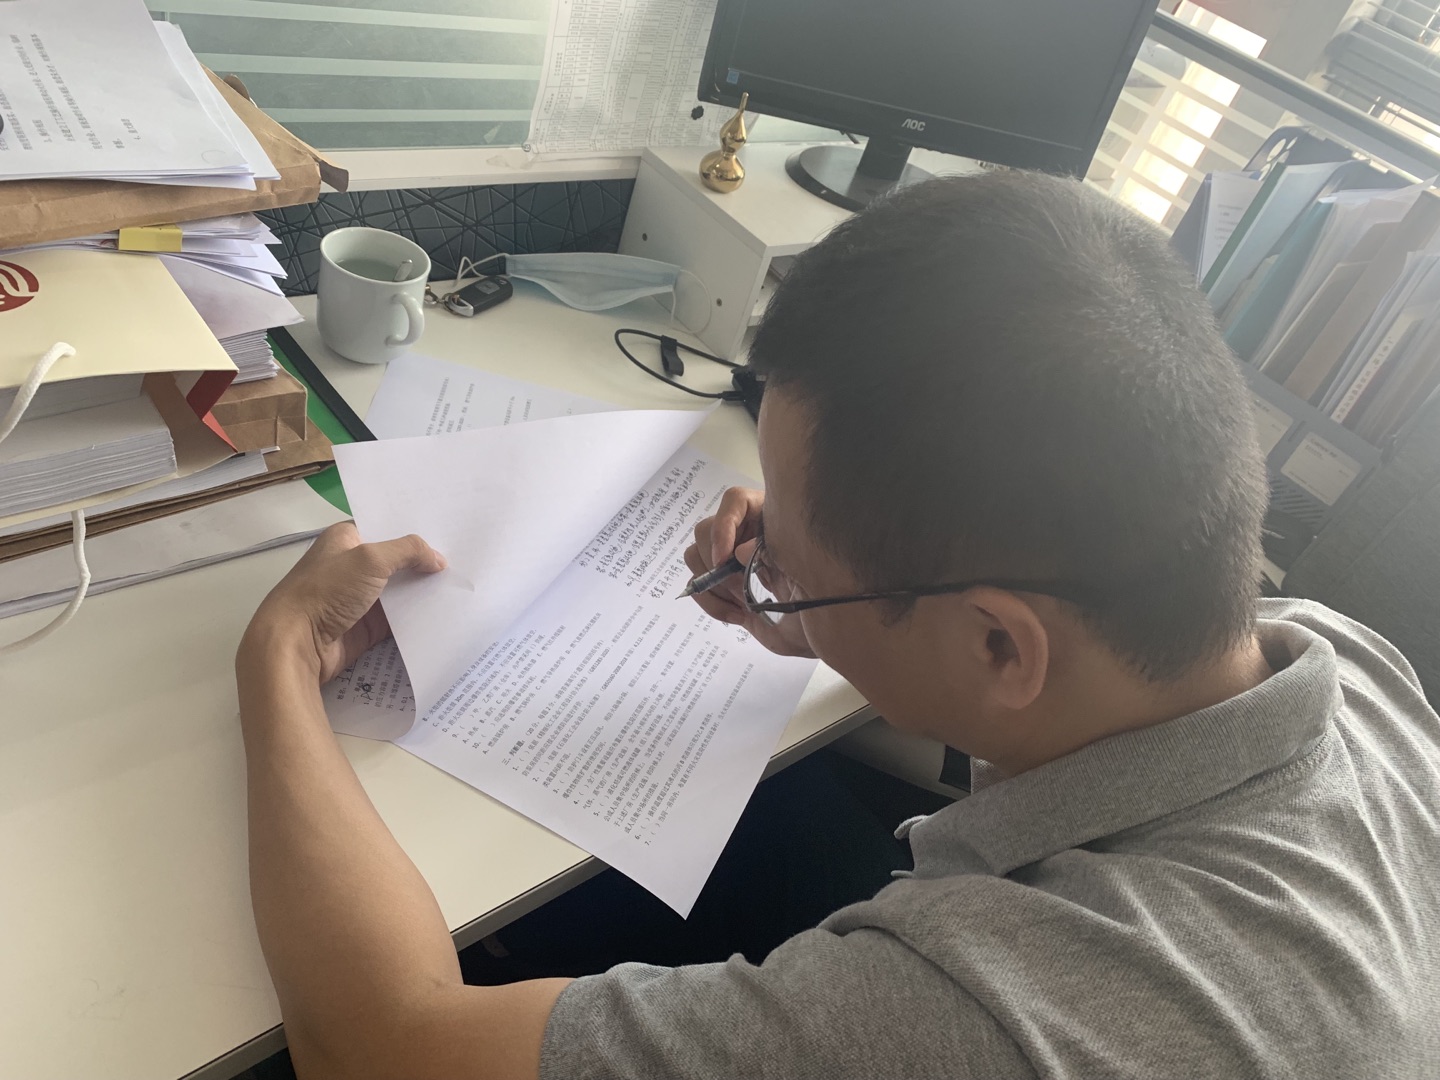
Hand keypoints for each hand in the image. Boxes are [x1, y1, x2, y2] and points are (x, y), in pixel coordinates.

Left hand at [239, 522, 446, 683]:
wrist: (296, 644)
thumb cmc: (326, 592)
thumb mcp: (370, 558)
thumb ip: (408, 551)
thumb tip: (439, 559)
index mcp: (345, 539)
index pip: (384, 527)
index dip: (412, 528)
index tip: (446, 529)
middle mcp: (351, 565)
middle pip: (395, 560)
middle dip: (423, 561)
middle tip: (462, 558)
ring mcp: (358, 597)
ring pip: (399, 590)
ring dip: (422, 590)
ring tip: (459, 584)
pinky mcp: (365, 626)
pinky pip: (397, 618)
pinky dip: (416, 616)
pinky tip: (443, 612)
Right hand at [683, 487, 814, 658]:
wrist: (827, 623)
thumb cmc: (823, 591)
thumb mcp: (805, 569)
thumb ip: (773, 554)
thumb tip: (739, 552)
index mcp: (769, 516)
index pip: (736, 501)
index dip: (724, 526)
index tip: (725, 559)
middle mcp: (746, 532)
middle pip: (705, 530)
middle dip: (717, 564)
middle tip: (739, 586)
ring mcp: (731, 558)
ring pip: (696, 557)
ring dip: (712, 584)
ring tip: (740, 602)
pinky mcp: (724, 585)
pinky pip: (699, 586)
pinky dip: (711, 602)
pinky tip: (736, 614)